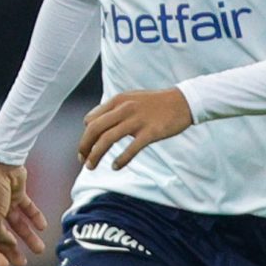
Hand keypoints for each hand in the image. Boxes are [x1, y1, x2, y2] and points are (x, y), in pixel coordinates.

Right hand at [0, 158, 47, 265]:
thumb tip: (7, 245)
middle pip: (0, 237)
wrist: (2, 163)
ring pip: (16, 225)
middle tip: (23, 264)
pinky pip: (26, 210)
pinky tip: (43, 227)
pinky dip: (34, 218)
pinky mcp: (16, 194)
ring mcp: (3, 203)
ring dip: (27, 237)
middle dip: (11, 251)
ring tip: (40, 249)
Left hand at [78, 87, 194, 170]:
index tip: (87, 147)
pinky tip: (115, 167)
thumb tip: (92, 121)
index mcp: (118, 101)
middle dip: (84, 146)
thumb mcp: (131, 98)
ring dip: (96, 155)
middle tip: (82, 160)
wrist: (184, 101)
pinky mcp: (151, 132)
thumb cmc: (157, 103)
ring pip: (107, 139)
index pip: (91, 119)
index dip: (86, 135)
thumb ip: (114, 109)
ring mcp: (137, 120)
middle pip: (95, 129)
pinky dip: (121, 160)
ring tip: (91, 166)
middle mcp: (124, 109)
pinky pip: (131, 148)